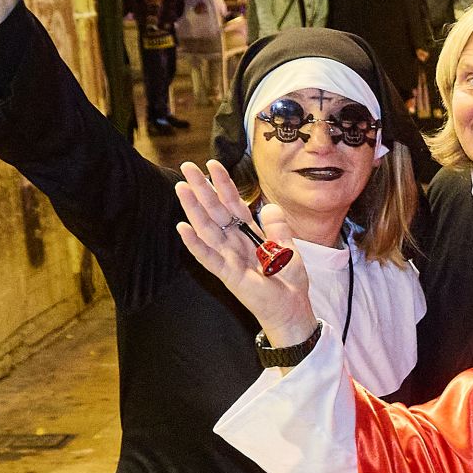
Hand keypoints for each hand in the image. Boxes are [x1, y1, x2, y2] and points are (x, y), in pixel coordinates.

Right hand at [174, 159, 317, 347]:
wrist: (291, 308)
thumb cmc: (288, 280)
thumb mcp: (289, 249)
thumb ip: (278, 228)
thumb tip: (269, 206)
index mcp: (249, 234)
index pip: (233, 204)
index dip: (224, 184)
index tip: (212, 164)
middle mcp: (234, 242)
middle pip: (215, 211)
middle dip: (202, 189)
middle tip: (186, 167)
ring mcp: (228, 257)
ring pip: (207, 229)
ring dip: (193, 209)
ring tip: (181, 189)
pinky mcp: (228, 275)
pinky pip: (209, 257)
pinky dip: (195, 244)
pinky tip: (182, 228)